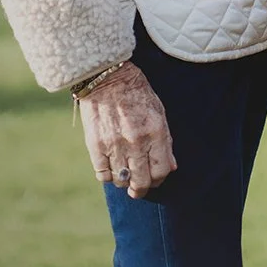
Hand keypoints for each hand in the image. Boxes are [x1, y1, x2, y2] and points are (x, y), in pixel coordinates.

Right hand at [80, 63, 176, 199]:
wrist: (107, 77)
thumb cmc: (136, 93)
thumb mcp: (158, 111)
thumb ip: (166, 141)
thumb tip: (171, 167)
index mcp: (155, 131)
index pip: (162, 170)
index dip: (160, 180)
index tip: (155, 180)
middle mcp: (136, 141)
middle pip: (142, 182)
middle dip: (142, 189)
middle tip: (139, 188)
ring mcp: (115, 144)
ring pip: (121, 180)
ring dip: (124, 182)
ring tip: (125, 175)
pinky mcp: (95, 145)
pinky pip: (102, 174)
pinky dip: (108, 176)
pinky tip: (111, 168)